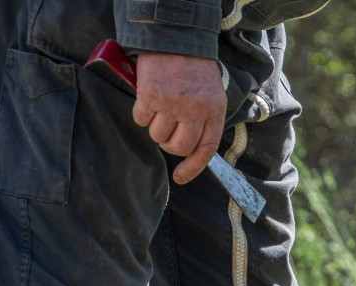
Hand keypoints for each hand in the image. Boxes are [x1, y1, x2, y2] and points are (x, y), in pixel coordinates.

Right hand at [132, 53, 225, 183]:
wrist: (174, 38)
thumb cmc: (194, 69)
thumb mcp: (212, 94)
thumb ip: (206, 120)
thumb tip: (193, 151)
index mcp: (214, 110)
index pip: (206, 148)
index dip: (193, 167)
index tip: (181, 178)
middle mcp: (195, 109)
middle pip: (179, 147)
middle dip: (171, 145)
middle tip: (168, 131)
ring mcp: (172, 104)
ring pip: (158, 136)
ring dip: (156, 127)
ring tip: (160, 108)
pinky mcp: (151, 96)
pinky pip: (141, 120)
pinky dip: (142, 114)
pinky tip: (148, 98)